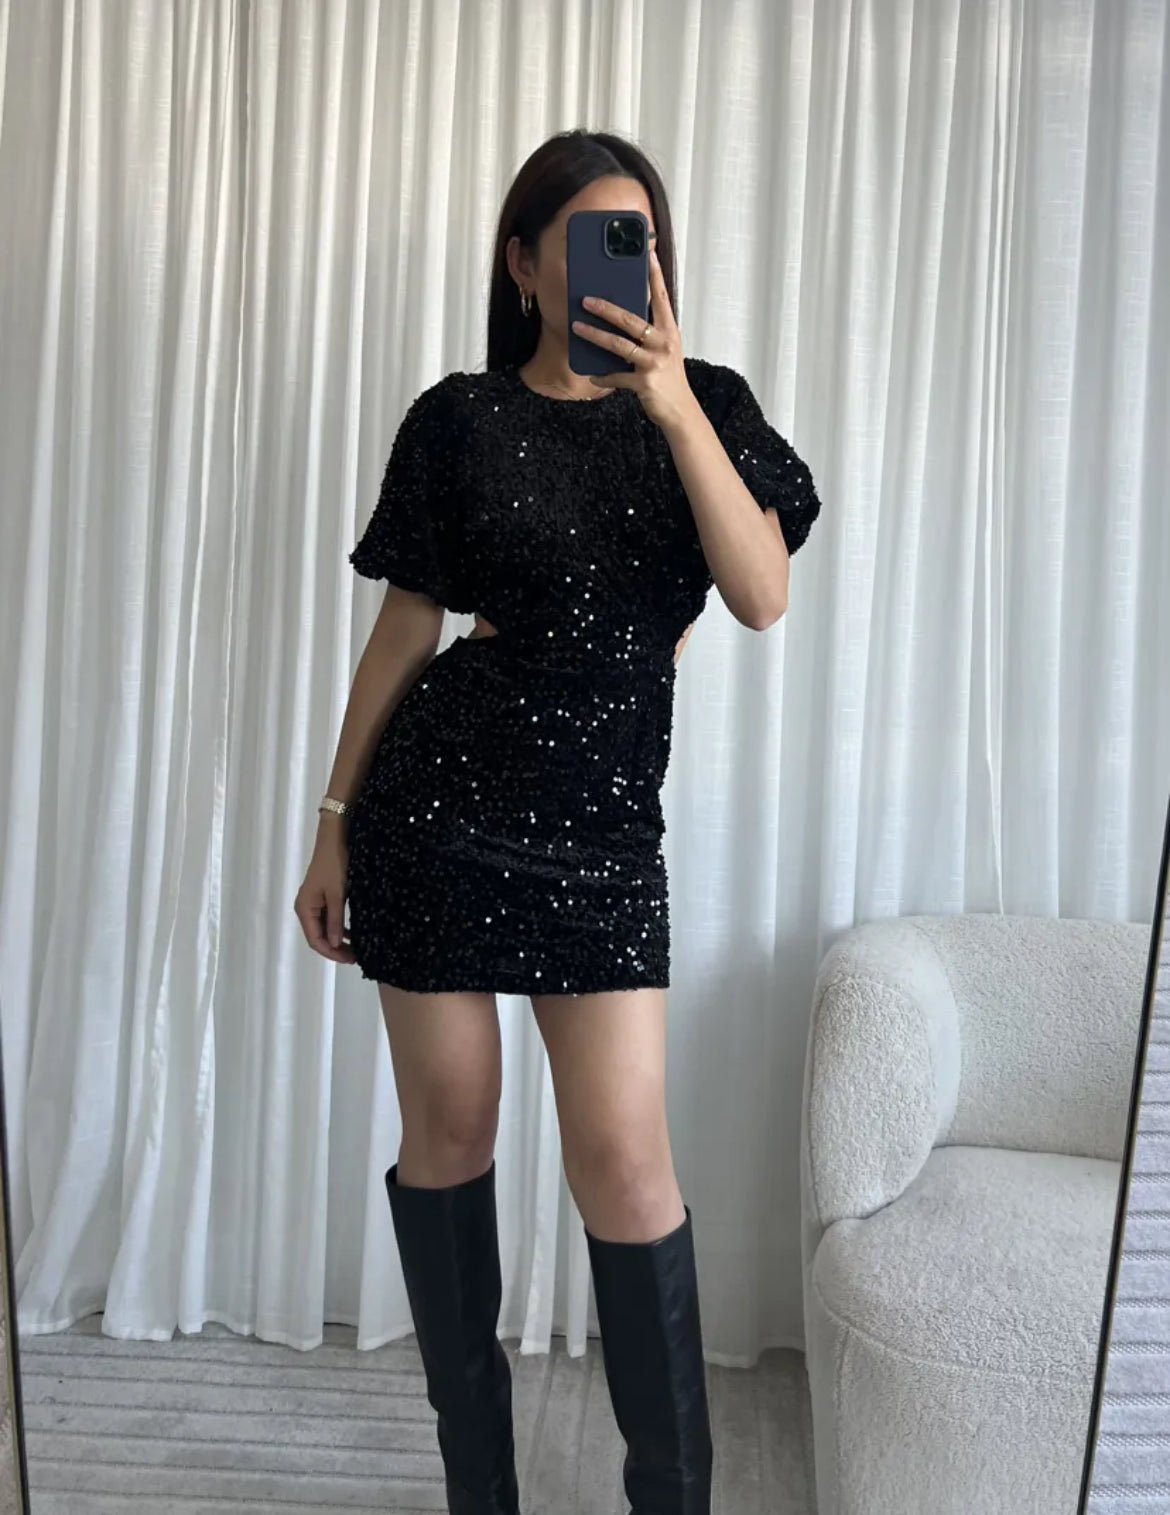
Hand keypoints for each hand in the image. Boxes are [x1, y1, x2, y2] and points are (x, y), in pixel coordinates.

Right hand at [294, 834, 356, 963]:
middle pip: (318, 936)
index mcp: (304, 909)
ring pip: (324, 928)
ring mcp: (313, 902)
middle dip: (335, 948)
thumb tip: (334, 944)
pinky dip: (338, 927)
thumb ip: (335, 920)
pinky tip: (351, 933)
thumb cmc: (335, 865)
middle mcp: (305, 908)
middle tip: (355, 957)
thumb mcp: (337, 894)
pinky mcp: (322, 896)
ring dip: (337, 939)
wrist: (335, 838)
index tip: (349, 959)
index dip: (331, 952)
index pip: (315, 940)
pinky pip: (328, 918)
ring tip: (355, 949)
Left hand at [571, 249, 697, 430]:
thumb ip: (648, 333)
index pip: (661, 298)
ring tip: (576, 327)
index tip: (647, 255)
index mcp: (669, 331)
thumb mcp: (664, 350)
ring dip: (595, 336)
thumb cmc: (669, 377)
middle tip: (586, 299)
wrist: (680, 410)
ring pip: (619, 345)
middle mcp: (664, 343)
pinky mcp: (645, 383)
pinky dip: (604, 376)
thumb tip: (621, 317)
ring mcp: (654, 363)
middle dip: (606, 308)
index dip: (655, 276)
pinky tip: (593, 374)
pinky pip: (618, 377)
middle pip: (631, 320)